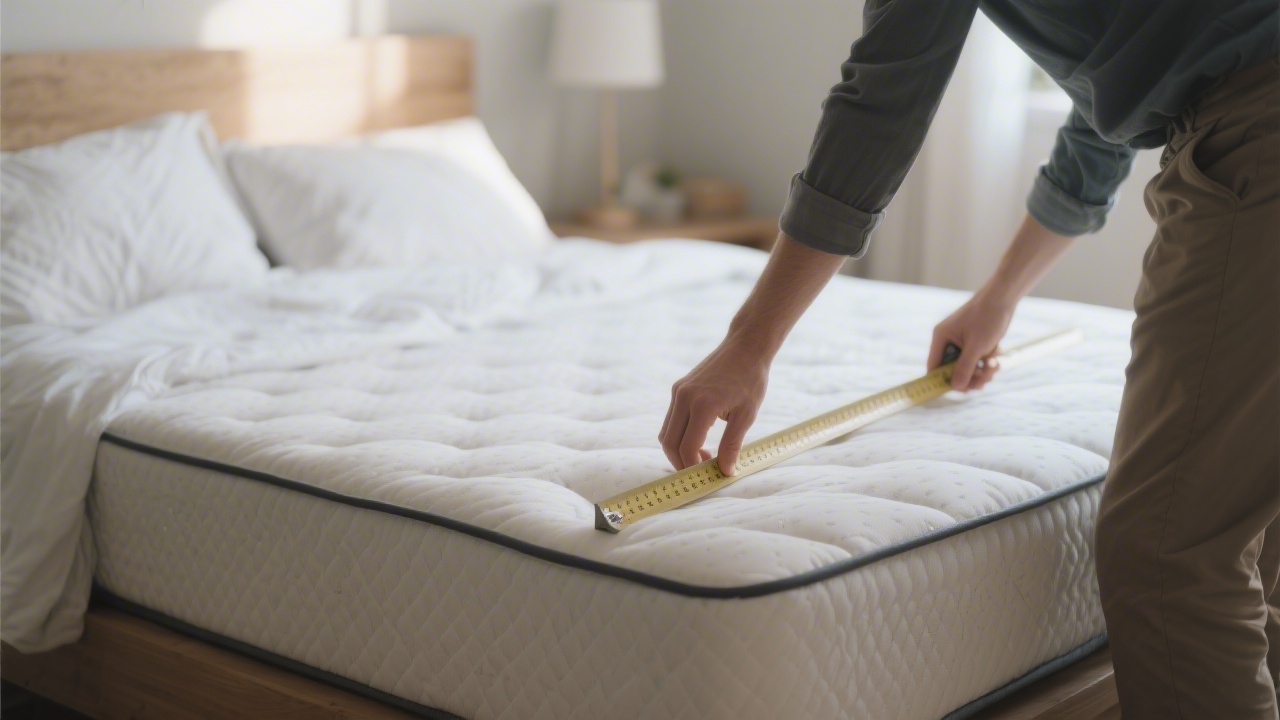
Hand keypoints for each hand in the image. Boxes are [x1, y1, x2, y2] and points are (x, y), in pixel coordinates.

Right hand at [659, 339, 768, 475]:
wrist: (745, 347)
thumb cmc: (750, 380)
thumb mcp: (746, 415)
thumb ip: (732, 445)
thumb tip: (726, 472)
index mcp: (702, 405)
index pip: (688, 447)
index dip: (694, 467)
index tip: (707, 476)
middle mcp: (684, 397)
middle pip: (669, 443)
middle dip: (681, 463)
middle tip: (701, 472)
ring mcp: (678, 392)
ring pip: (666, 432)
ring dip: (679, 450)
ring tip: (704, 456)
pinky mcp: (678, 388)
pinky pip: (671, 420)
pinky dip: (679, 435)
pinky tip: (700, 439)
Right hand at [929, 288, 1016, 390]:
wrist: (1003, 298)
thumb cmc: (987, 318)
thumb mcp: (976, 346)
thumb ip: (965, 368)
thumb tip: (956, 388)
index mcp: (941, 339)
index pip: (934, 368)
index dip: (944, 381)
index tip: (961, 388)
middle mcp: (948, 341)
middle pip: (953, 371)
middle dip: (970, 377)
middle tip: (985, 378)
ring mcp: (961, 343)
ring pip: (967, 368)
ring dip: (982, 372)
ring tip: (995, 365)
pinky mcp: (973, 343)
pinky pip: (976, 361)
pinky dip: (986, 363)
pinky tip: (997, 357)